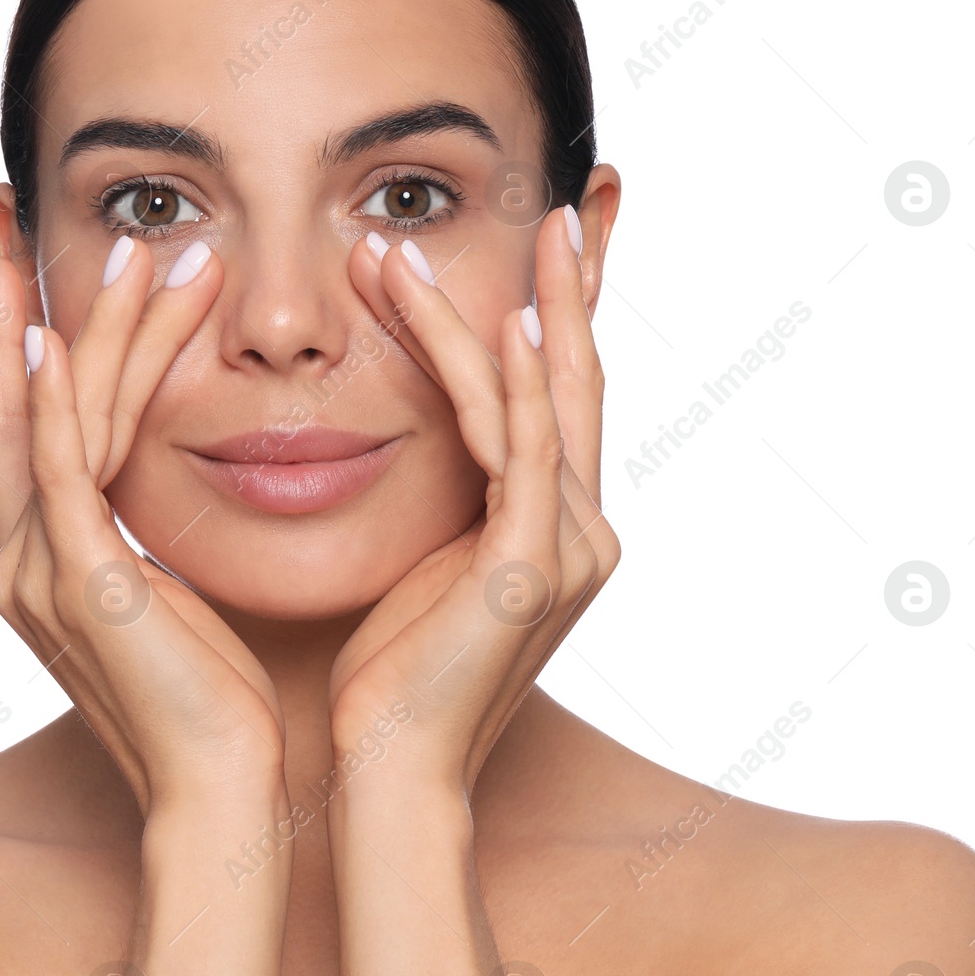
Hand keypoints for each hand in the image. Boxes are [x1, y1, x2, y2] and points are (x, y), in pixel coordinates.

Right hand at [0, 237, 286, 818]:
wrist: (225, 790)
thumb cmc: (215, 701)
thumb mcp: (171, 599)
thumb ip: (143, 540)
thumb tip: (166, 482)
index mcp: (44, 563)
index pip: (19, 429)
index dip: (10, 345)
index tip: (23, 267)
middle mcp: (20, 561)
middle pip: (6, 406)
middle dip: (8, 308)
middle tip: (13, 216)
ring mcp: (39, 573)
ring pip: (48, 420)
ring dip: (84, 330)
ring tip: (129, 252)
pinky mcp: (83, 584)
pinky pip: (57, 471)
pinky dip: (47, 401)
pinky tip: (44, 334)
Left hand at [328, 206, 620, 796]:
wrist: (391, 768)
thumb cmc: (396, 674)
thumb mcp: (430, 564)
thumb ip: (453, 500)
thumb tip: (425, 436)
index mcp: (556, 529)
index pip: (556, 401)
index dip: (560, 321)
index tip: (546, 250)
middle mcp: (583, 530)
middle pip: (573, 384)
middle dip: (567, 293)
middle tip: (566, 207)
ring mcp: (567, 549)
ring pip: (538, 403)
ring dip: (505, 313)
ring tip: (475, 239)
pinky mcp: (530, 569)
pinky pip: (525, 456)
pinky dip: (513, 387)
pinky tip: (507, 320)